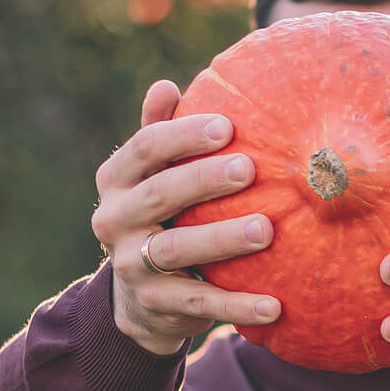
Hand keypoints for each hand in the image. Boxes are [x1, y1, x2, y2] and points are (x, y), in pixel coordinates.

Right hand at [94, 81, 278, 356]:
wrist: (141, 298)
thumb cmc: (161, 217)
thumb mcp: (154, 177)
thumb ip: (160, 135)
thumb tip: (165, 86)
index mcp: (116, 179)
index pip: (145, 148)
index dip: (183, 135)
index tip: (227, 126)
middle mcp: (114, 219)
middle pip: (160, 193)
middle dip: (204, 179)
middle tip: (249, 168)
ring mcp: (131, 263)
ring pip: (176, 248)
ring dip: (222, 238)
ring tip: (266, 230)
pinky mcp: (155, 303)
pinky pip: (199, 302)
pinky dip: (237, 305)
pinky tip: (275, 305)